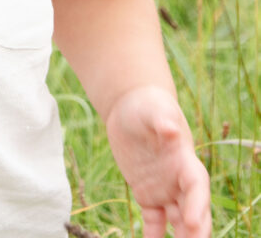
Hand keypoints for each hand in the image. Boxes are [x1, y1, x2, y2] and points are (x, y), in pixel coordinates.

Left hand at [105, 86, 209, 237]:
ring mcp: (164, 189)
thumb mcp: (153, 108)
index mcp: (185, 159)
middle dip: (196, 230)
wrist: (131, 107)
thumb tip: (171, 129)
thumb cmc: (146, 104)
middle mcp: (179, 179)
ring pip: (178, 221)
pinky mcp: (147, 194)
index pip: (197, 186)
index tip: (192, 222)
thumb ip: (162, 119)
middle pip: (194, 210)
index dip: (198, 205)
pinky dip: (154, 237)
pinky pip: (154, 222)